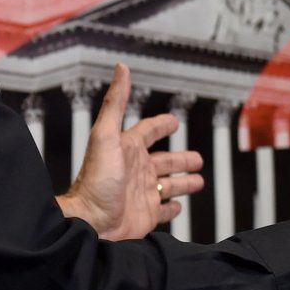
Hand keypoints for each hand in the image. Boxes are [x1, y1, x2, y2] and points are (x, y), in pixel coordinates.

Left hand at [58, 64, 203, 241]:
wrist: (90, 221)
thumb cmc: (96, 180)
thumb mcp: (106, 135)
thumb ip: (115, 102)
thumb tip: (121, 68)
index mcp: (128, 149)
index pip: (149, 132)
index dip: (161, 125)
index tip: (174, 121)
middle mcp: (136, 170)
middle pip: (164, 161)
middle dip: (181, 159)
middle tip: (198, 158)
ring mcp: (142, 193)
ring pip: (169, 185)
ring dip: (184, 182)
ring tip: (199, 181)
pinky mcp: (146, 215)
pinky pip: (163, 210)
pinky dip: (172, 207)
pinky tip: (178, 205)